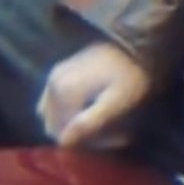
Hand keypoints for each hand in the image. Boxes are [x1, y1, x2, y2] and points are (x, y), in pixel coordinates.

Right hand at [38, 41, 153, 149]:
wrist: (132, 41)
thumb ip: (90, 122)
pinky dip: (67, 113)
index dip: (90, 143)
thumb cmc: (129, 74)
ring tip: (102, 122)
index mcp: (63, 94)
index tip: (118, 138)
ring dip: (73, 125)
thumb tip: (64, 143)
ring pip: (52, 118)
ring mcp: (52, 78)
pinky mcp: (58, 74)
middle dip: (83, 136)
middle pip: (56, 128)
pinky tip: (89, 110)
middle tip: (113, 133)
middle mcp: (51, 86)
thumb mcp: (116, 102)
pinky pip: (53, 105)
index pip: (64, 136)